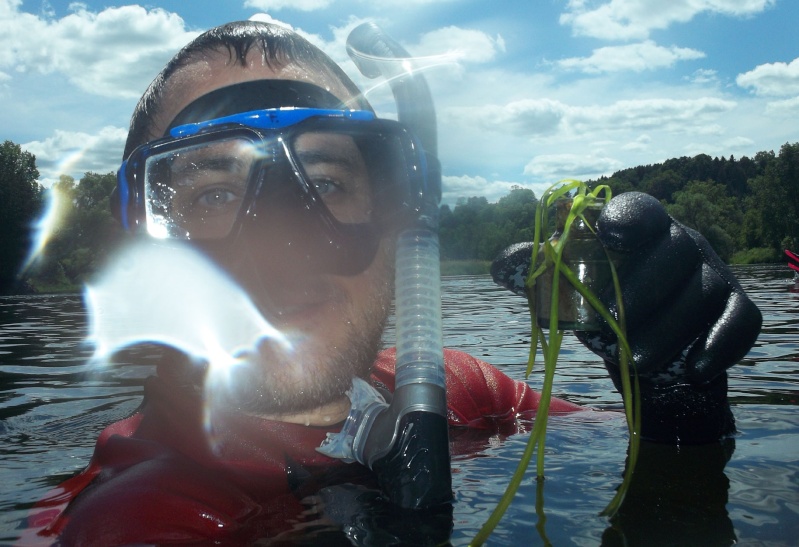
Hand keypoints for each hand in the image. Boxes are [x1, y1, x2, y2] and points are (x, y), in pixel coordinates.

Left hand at [492, 192, 761, 441]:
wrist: (653, 354)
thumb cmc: (608, 309)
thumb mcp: (571, 291)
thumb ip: (540, 274)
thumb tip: (499, 265)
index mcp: (643, 230)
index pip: (642, 209)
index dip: (627, 218)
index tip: (608, 236)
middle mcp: (684, 243)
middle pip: (674, 252)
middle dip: (643, 290)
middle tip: (617, 327)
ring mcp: (715, 274)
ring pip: (702, 293)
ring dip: (669, 330)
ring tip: (637, 362)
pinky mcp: (738, 308)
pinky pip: (739, 322)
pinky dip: (718, 346)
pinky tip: (691, 370)